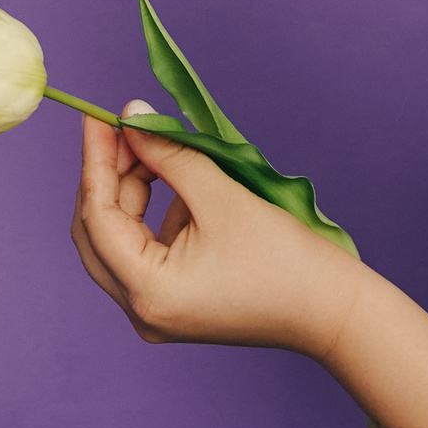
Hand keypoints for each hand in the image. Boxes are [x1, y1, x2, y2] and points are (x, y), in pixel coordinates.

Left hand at [69, 104, 369, 357]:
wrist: (332, 311)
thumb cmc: (285, 259)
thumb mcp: (220, 197)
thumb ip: (169, 154)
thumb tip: (131, 117)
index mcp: (146, 291)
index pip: (96, 216)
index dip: (95, 160)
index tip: (95, 114)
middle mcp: (141, 310)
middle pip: (97, 232)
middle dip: (109, 176)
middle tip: (125, 128)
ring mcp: (155, 313)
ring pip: (118, 240)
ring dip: (132, 192)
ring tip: (158, 149)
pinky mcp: (173, 305)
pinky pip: (144, 252)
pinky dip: (154, 214)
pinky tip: (179, 185)